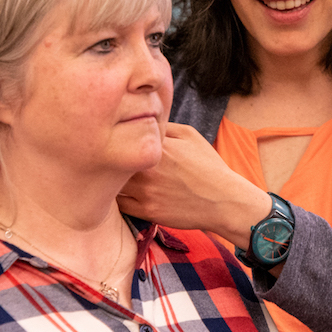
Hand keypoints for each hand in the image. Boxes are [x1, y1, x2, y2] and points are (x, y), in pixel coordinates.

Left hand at [118, 122, 270, 248]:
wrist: (223, 201)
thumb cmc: (208, 166)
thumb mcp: (190, 136)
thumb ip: (164, 126)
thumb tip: (142, 120)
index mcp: (157, 147)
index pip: (123, 136)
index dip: (116, 137)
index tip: (114, 138)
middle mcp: (148, 169)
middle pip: (113, 160)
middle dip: (109, 158)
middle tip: (108, 157)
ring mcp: (146, 192)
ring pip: (112, 183)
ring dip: (111, 179)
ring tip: (114, 176)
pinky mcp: (147, 211)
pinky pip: (120, 204)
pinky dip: (118, 198)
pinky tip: (124, 192)